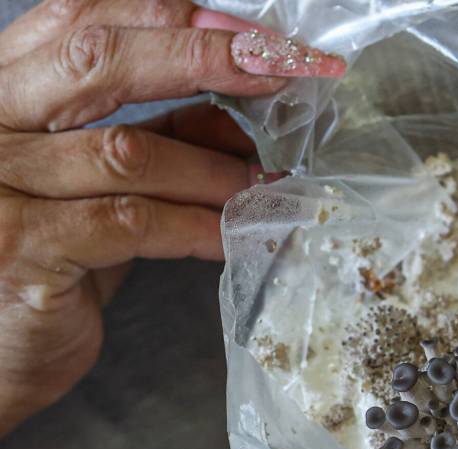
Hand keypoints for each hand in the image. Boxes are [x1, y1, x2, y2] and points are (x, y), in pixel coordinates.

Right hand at [0, 0, 346, 436]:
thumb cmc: (38, 268)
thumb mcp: (93, 191)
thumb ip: (152, 144)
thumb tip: (237, 120)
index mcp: (0, 93)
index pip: (76, 18)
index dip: (169, 15)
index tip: (251, 34)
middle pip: (98, 60)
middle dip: (204, 58)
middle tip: (283, 70)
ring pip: (129, 151)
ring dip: (216, 167)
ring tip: (267, 185)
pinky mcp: (22, 248)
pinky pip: (133, 223)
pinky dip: (197, 226)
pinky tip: (236, 235)